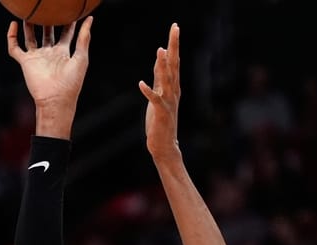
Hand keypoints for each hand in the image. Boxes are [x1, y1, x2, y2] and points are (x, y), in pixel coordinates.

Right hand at [7, 17, 92, 137]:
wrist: (56, 99)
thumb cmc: (71, 82)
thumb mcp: (81, 57)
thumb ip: (83, 38)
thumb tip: (90, 19)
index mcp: (63, 53)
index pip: (65, 33)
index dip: (68, 22)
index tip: (69, 10)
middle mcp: (49, 54)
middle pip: (47, 33)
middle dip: (47, 21)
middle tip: (48, 8)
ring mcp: (36, 58)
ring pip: (30, 38)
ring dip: (29, 26)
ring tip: (30, 12)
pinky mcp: (25, 63)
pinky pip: (15, 48)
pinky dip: (12, 37)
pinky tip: (14, 24)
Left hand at [139, 23, 180, 162]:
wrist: (164, 145)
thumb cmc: (161, 121)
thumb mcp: (160, 94)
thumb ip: (160, 77)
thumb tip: (160, 58)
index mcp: (173, 86)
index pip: (174, 61)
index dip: (174, 44)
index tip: (175, 27)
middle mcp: (174, 91)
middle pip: (174, 65)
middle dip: (174, 46)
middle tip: (175, 29)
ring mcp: (168, 102)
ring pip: (166, 80)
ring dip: (163, 66)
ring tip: (160, 50)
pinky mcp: (160, 113)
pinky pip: (154, 100)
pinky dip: (148, 91)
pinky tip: (141, 83)